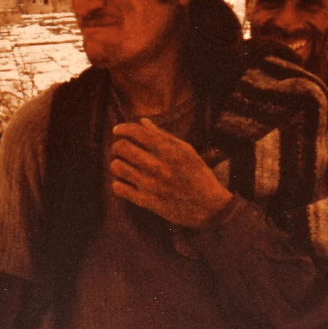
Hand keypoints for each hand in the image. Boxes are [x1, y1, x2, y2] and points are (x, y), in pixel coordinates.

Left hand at [110, 118, 232, 228]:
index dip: (122, 128)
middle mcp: (157, 165)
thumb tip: (142, 121)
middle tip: (120, 149)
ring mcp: (150, 184)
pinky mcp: (146, 202)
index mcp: (168, 150)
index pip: (135, 132)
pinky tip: (126, 183)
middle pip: (121, 147)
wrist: (210, 207)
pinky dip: (119, 184)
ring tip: (123, 166)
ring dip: (117, 163)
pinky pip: (118, 188)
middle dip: (117, 145)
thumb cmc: (199, 175)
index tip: (117, 130)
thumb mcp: (186, 150)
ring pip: (117, 166)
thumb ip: (162, 135)